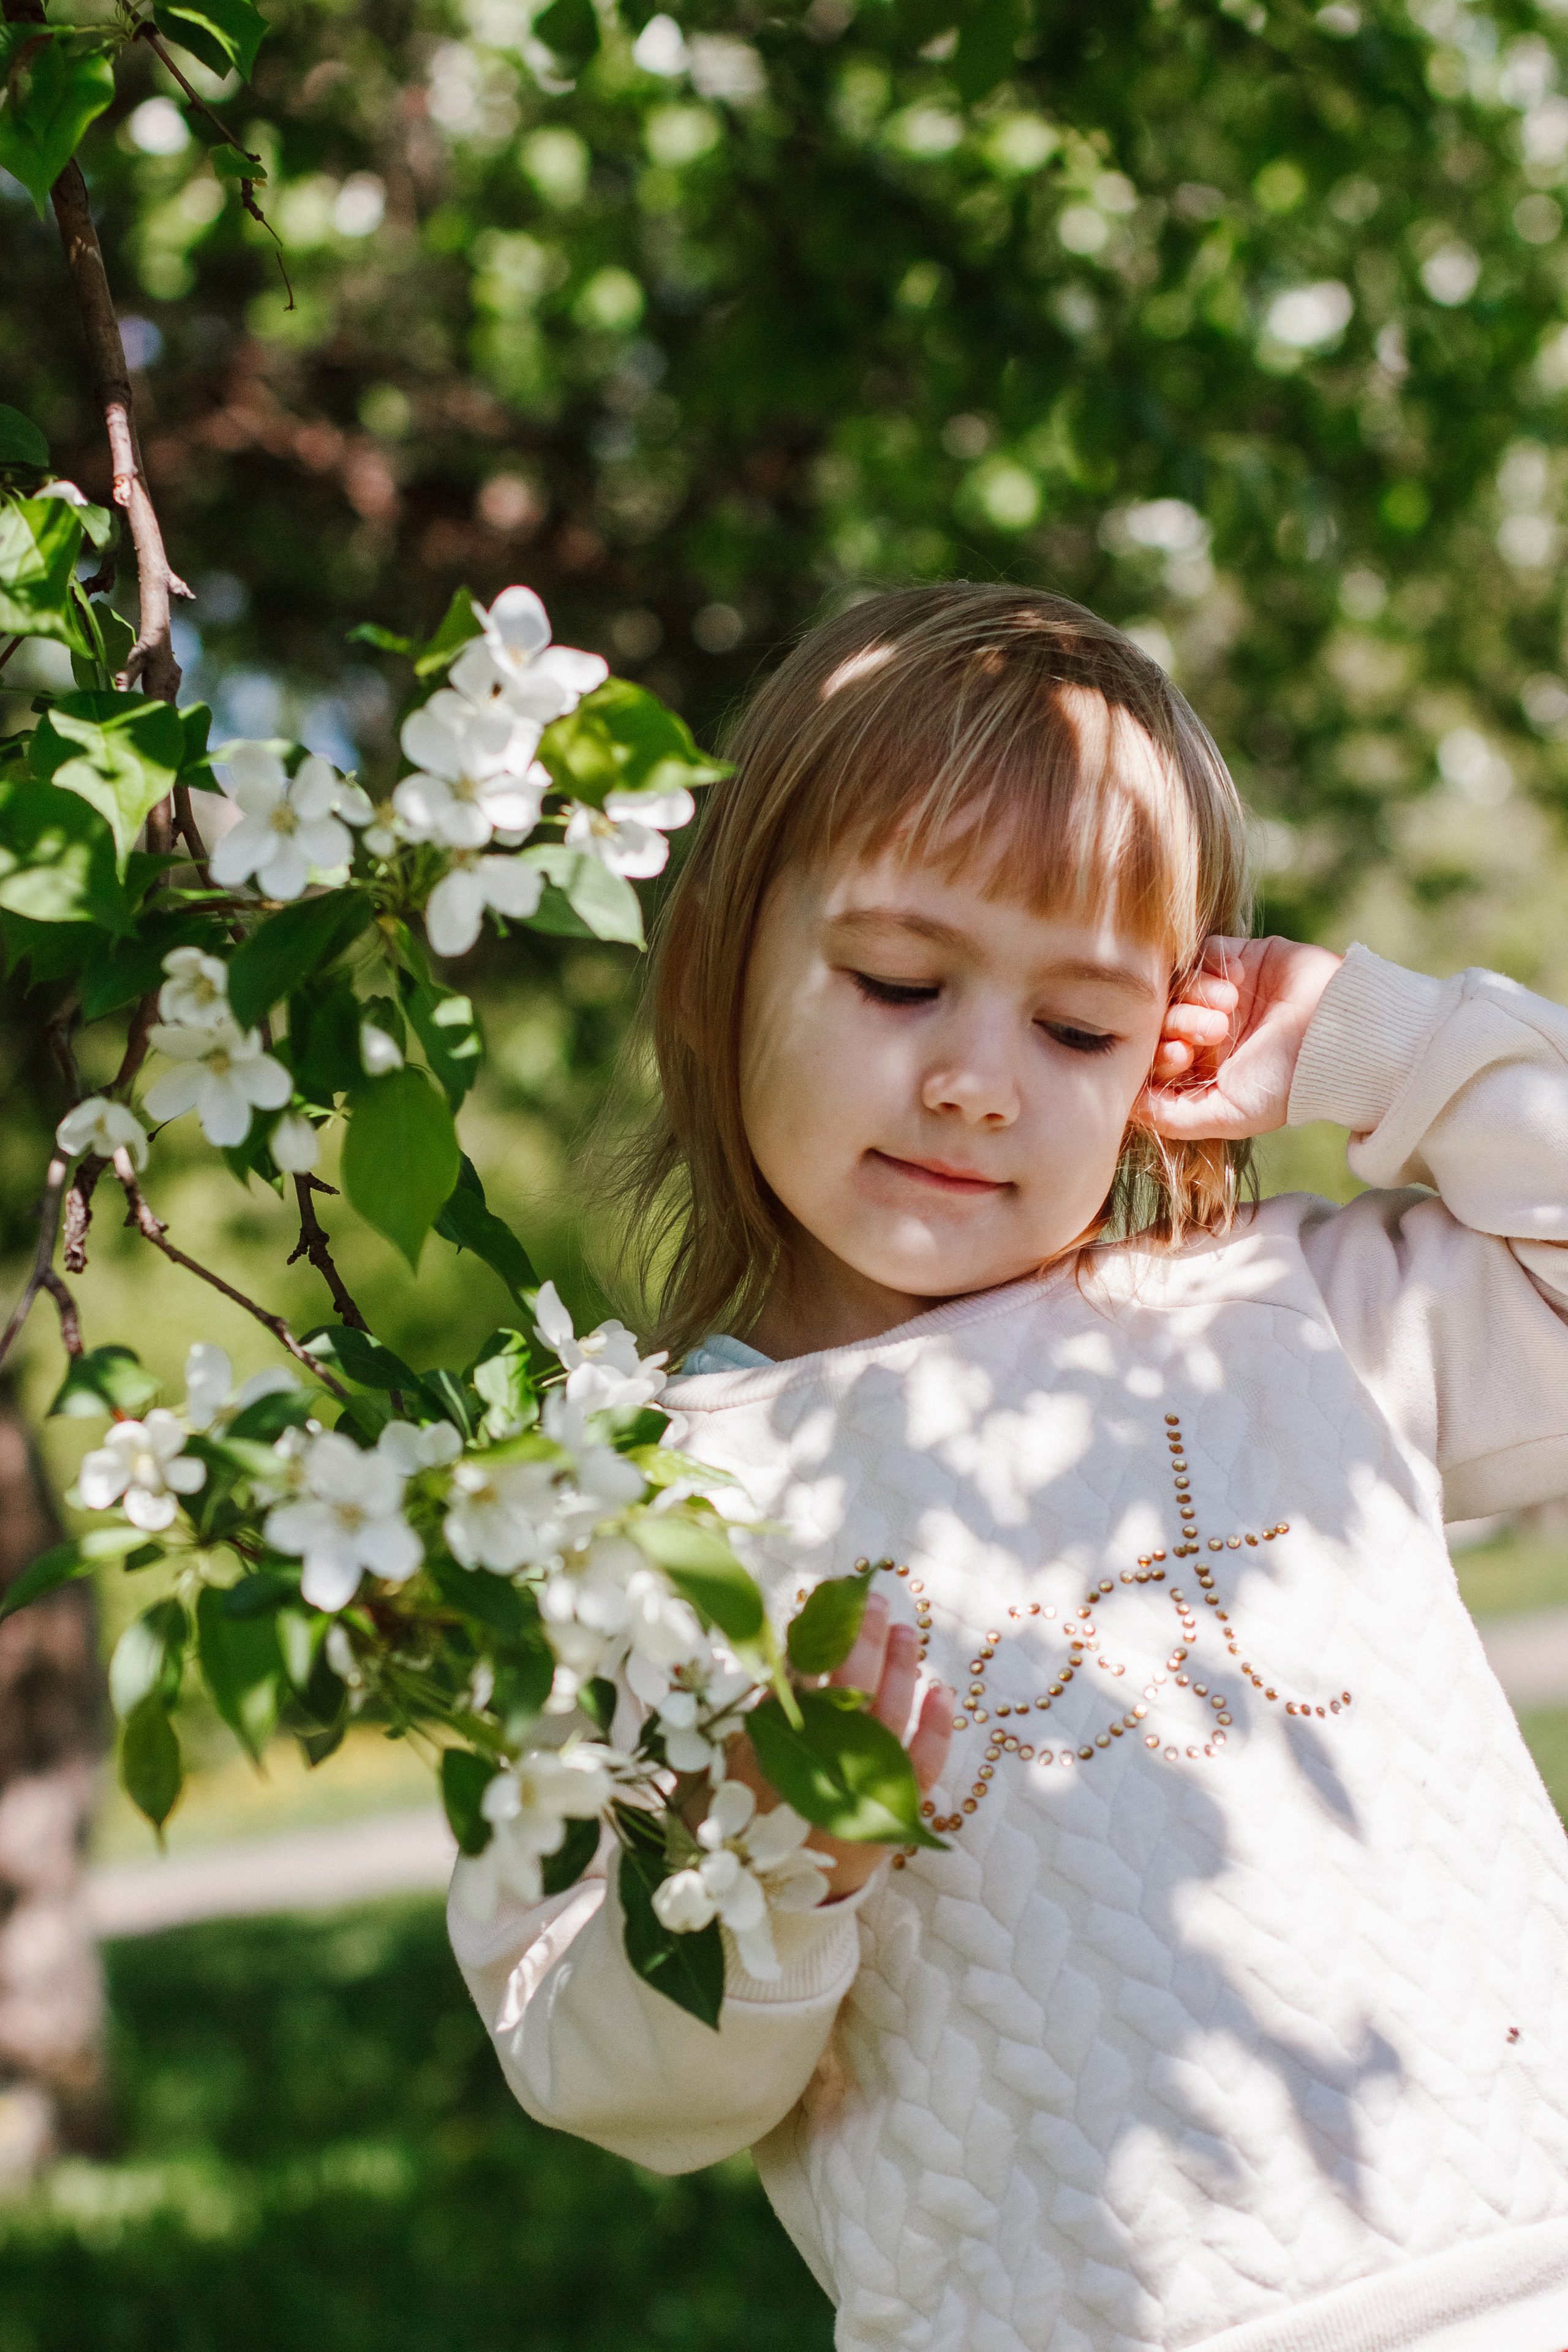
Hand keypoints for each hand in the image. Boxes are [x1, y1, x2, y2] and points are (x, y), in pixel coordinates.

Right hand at [722, 1592, 953, 1897]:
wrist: (776, 1901)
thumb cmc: (743, 1819)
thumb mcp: (718, 1768)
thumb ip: (729, 1716)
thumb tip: (736, 1656)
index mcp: (771, 1746)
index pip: (796, 1676)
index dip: (815, 1634)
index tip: (825, 1599)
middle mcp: (818, 1764)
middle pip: (847, 1687)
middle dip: (860, 1637)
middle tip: (871, 1599)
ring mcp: (861, 1788)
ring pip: (887, 1716)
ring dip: (899, 1667)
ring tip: (904, 1631)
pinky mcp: (894, 1815)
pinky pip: (923, 1768)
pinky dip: (936, 1730)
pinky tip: (943, 1693)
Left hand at [1141, 935, 1342, 1141]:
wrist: (1338, 1037)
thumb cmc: (1287, 1084)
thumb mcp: (1229, 1115)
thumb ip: (1173, 1117)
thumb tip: (1126, 1106)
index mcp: (1203, 1067)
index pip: (1152, 1055)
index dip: (1153, 1055)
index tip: (1177, 1057)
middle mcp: (1207, 1030)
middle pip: (1159, 1019)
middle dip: (1173, 1027)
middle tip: (1199, 1037)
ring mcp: (1220, 992)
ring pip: (1176, 987)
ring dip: (1192, 1001)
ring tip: (1225, 1015)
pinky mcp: (1236, 957)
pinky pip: (1199, 955)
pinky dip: (1207, 972)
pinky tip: (1234, 989)